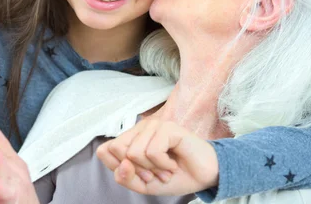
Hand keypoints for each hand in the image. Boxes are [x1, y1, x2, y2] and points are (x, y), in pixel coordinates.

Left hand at [96, 119, 218, 195]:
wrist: (204, 176)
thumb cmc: (175, 176)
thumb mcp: (144, 185)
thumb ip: (125, 177)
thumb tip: (121, 164)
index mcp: (130, 140)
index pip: (105, 151)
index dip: (120, 169)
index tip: (140, 175)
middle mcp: (139, 130)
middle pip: (116, 149)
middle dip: (137, 170)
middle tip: (154, 173)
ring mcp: (153, 126)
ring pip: (134, 152)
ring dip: (152, 169)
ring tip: (166, 168)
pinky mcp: (167, 127)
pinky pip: (152, 151)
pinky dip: (163, 164)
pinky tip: (173, 163)